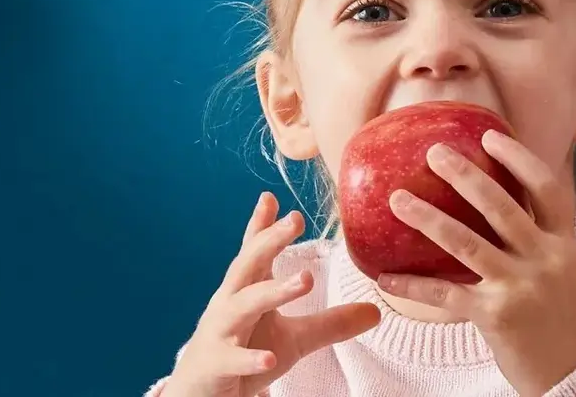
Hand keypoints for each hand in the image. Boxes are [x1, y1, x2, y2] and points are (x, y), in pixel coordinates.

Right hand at [167, 192, 380, 396]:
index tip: (272, 198)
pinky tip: (269, 358)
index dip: (262, 226)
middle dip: (269, 242)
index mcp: (245, 290)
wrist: (200, 393)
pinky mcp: (216, 364)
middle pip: (247, 266)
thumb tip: (375, 311)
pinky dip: (250, 358)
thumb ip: (331, 322)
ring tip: (306, 280)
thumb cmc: (244, 353)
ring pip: (243, 306)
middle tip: (295, 220)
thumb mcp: (294, 339)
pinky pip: (234, 359)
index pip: (253, 252)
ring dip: (272, 291)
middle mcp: (229, 304)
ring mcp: (220, 332)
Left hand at [375, 131, 575, 395]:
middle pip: (501, 207)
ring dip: (428, 219)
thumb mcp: (560, 268)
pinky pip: (446, 295)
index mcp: (564, 243)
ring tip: (396, 200)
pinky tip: (386, 278)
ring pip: (467, 243)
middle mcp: (545, 260)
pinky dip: (413, 286)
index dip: (519, 158)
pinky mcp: (496, 316)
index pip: (547, 189)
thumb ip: (534, 236)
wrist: (575, 374)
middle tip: (433, 153)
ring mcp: (520, 287)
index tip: (489, 135)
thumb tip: (488, 197)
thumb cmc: (559, 314)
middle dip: (465, 175)